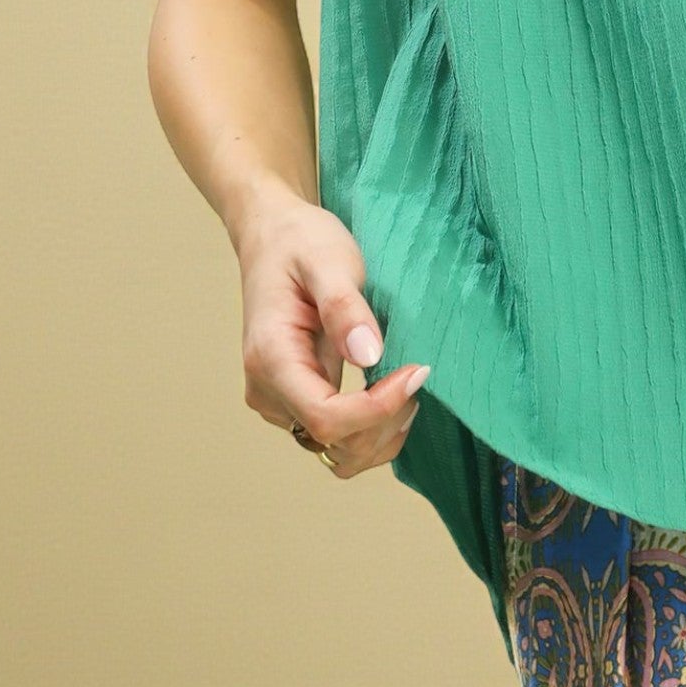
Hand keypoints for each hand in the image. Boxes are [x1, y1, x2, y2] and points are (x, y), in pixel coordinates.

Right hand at [233, 189, 429, 477]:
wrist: (274, 235)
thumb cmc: (300, 242)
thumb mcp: (328, 260)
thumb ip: (345, 308)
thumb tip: (369, 356)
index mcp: (270, 358)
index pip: (326, 417)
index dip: (378, 408)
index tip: (416, 372)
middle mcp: (268, 390)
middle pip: (333, 442)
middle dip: (384, 422)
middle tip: (418, 373)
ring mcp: (280, 400)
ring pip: (336, 451)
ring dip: (379, 433)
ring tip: (407, 384)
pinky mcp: (296, 400)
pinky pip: (336, 437)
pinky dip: (370, 428)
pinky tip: (392, 392)